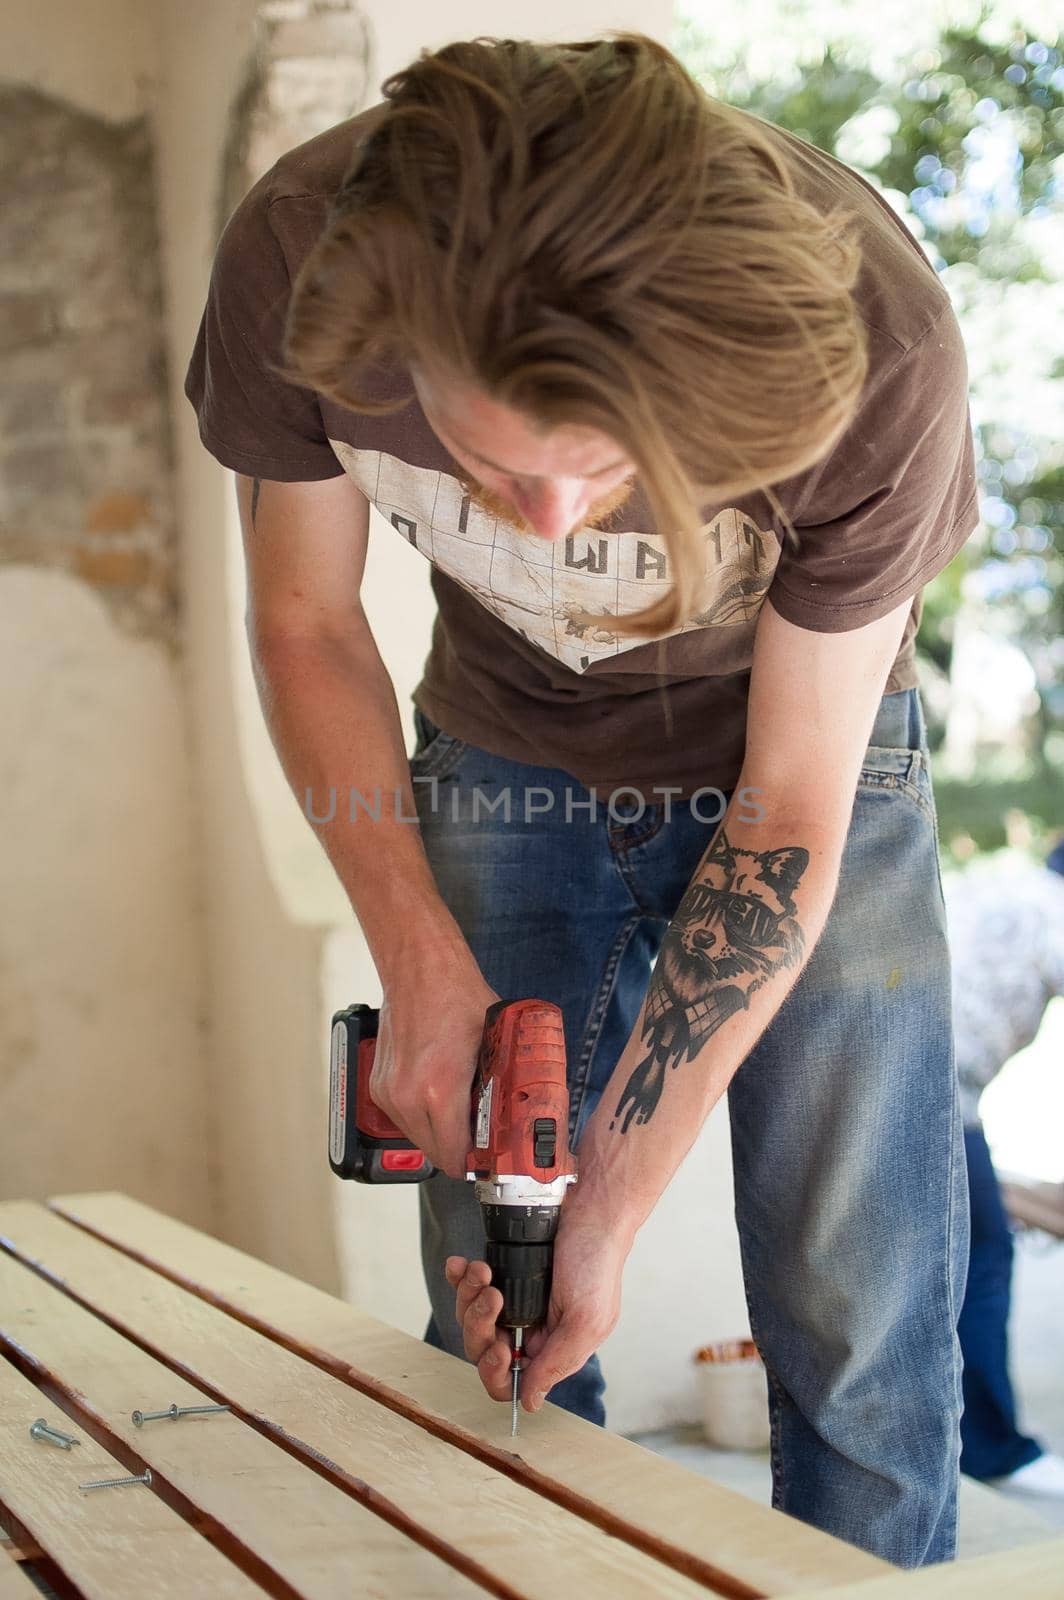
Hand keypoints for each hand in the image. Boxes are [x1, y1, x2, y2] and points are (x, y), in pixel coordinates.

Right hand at [369, 964, 499, 1177]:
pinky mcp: (379, 1086)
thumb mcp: (496, 1043)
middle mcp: (407, 1097)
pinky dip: (423, 1117)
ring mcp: (388, 1092)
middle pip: (436, 1153)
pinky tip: (440, 1097)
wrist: (418, 970)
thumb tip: (519, 1112)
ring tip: (462, 1114)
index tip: (491, 1159)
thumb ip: (504, 1083)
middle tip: (482, 1138)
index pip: (455, 1155)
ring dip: (440, 1134)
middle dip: (460, 1151)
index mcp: (438, 1090)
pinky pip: (404, 1119)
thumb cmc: (457, 997)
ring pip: (418, 1138)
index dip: (477, 1162)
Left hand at [446, 1207, 630, 1412]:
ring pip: (472, 1316)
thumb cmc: (597, 1260)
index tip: (500, 1348)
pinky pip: (469, 1285)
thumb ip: (558, 1362)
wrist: (592, 1206)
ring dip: (469, 1295)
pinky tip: (462, 1264)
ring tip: (483, 1271)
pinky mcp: (502, 1272)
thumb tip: (531, 1402)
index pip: (513, 1381)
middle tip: (493, 1297)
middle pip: (483, 1348)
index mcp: (553, 1347)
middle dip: (480, 1324)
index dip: (496, 1372)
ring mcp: (515, 1300)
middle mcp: (532, 1328)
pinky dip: (460, 1276)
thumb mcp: (586, 1319)